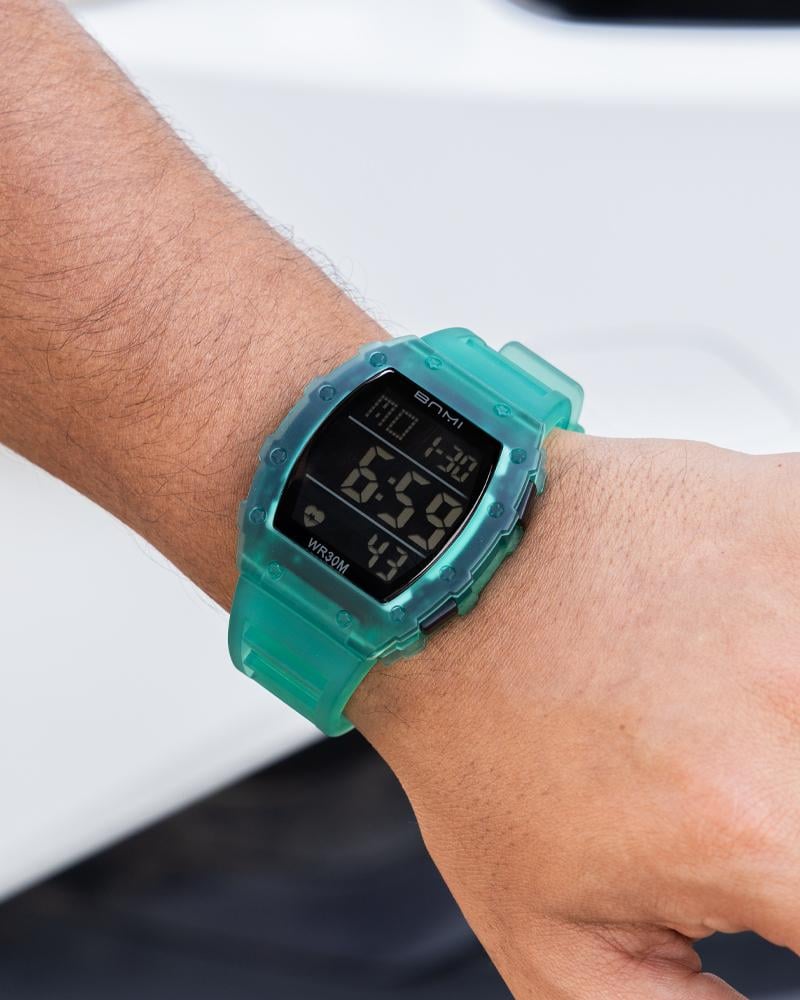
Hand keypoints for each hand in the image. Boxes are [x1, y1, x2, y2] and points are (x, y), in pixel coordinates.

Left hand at [351, 432, 799, 998]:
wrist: (437, 584)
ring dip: (782, 706)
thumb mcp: (547, 932)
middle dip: (783, 804)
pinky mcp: (786, 510)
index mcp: (751, 828)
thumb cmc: (478, 733)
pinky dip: (793, 609)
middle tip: (721, 780)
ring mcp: (798, 591)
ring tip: (716, 711)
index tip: (770, 875)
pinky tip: (750, 633)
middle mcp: (793, 701)